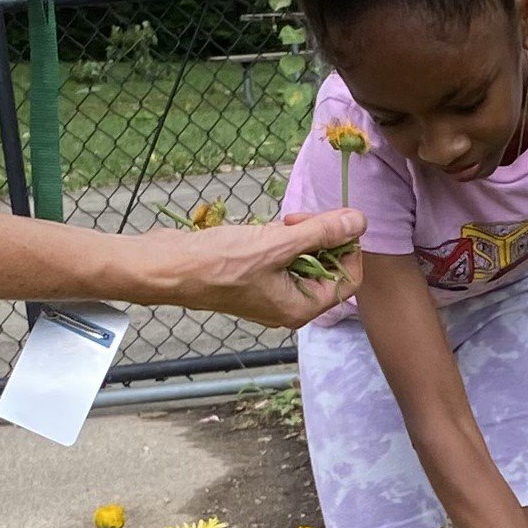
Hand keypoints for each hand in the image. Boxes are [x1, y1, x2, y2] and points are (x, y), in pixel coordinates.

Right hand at [118, 208, 364, 328]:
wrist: (167, 267)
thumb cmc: (218, 263)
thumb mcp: (277, 244)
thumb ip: (321, 233)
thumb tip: (360, 221)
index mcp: (299, 308)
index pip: (347, 280)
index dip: (348, 248)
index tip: (331, 222)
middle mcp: (288, 305)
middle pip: (327, 269)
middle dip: (322, 239)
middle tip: (299, 219)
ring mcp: (269, 293)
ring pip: (304, 260)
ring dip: (299, 237)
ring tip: (278, 223)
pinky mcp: (253, 278)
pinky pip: (281, 258)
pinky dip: (280, 240)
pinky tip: (265, 229)